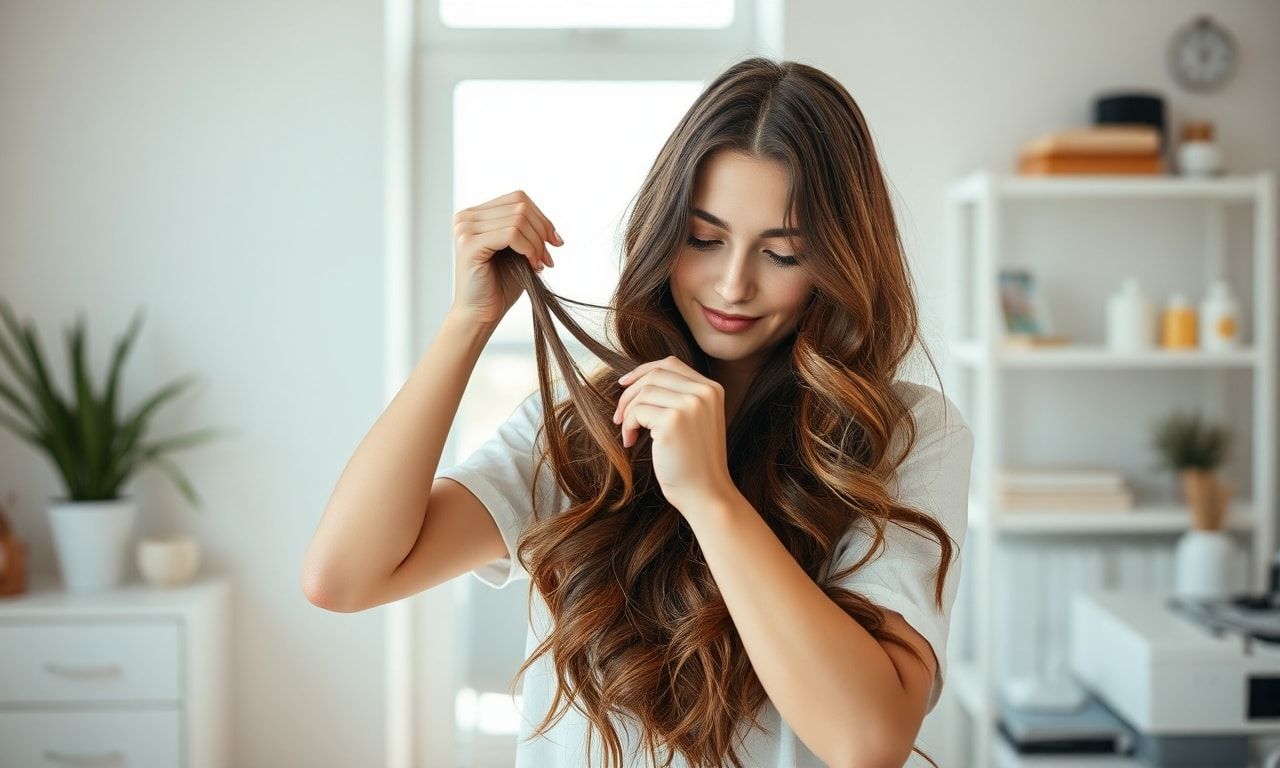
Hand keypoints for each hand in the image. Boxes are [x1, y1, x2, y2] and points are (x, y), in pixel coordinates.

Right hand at [450, 190, 562, 326]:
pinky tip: (533, 266)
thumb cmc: (500, 285)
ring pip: (518, 220)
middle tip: (548, 258)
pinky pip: (511, 234)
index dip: (542, 218)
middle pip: (520, 206)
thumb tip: (550, 225)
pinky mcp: (469, 244)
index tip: (555, 242)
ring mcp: (465, 229)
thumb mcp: (517, 251)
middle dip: (542, 231)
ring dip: (537, 244)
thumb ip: (527, 231)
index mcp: (476, 214)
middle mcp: (466, 217)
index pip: (518, 199)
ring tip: (540, 264)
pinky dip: (529, 249)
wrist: (481, 314)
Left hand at [612, 356, 734, 515]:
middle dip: (630, 392)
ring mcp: (690, 405)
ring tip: (629, 433)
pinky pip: (636, 412)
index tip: (624, 384)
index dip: (642, 371)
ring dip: (627, 412)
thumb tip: (638, 379)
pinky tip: (630, 442)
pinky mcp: (673, 422)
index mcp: (711, 389)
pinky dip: (627, 426)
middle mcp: (704, 393)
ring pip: (643, 392)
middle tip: (619, 416)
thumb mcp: (696, 421)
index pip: (670, 364)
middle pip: (654, 374)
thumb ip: (679, 397)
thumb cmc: (694, 462)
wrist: (706, 493)